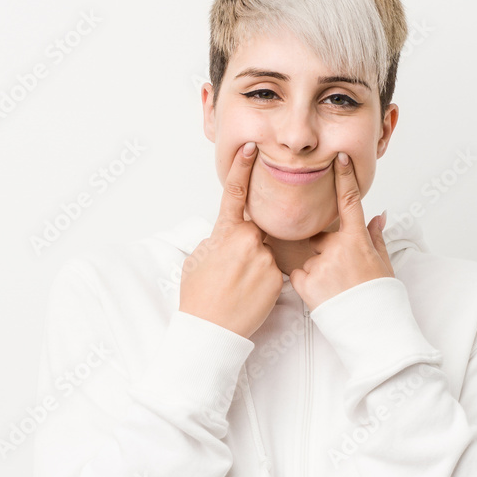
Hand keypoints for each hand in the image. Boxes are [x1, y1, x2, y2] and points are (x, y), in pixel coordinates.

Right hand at [179, 142, 283, 338]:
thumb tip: (228, 233)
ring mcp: (265, 259)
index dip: (241, 168)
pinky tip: (249, 295)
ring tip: (238, 287)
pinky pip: (274, 272)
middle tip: (231, 270)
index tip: (251, 147)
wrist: (210, 329)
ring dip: (255, 266)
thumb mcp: (199, 257)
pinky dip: (263, 281)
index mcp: (225, 232)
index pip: (234, 192)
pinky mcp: (277, 278)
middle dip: (247, 246)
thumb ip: (218, 238)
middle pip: (256, 231)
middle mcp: (248, 240)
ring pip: (266, 253)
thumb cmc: (199, 295)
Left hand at [289, 151, 393, 310]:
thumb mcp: (383, 264)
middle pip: (321, 236)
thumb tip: (380, 215)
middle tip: (341, 273)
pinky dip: (305, 281)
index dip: (344, 177)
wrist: (371, 329)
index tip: (338, 158)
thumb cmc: (379, 298)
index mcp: (357, 240)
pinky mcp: (304, 282)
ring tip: (334, 290)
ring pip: (309, 256)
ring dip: (317, 269)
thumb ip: (376, 237)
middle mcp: (336, 248)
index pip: (349, 201)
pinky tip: (321, 294)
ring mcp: (319, 264)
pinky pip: (297, 273)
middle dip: (326, 249)